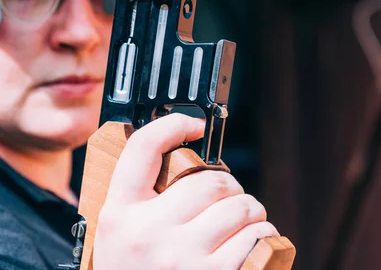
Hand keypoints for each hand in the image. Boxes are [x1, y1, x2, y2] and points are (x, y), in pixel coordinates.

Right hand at [93, 113, 278, 269]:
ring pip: (238, 204)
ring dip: (249, 209)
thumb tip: (179, 164)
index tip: (192, 125)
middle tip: (228, 197)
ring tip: (243, 219)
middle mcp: (147, 231)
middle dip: (228, 186)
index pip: (141, 149)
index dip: (171, 125)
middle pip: (208, 179)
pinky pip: (255, 236)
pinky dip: (262, 233)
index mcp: (118, 214)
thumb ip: (137, 204)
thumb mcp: (117, 238)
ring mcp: (181, 256)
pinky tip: (254, 239)